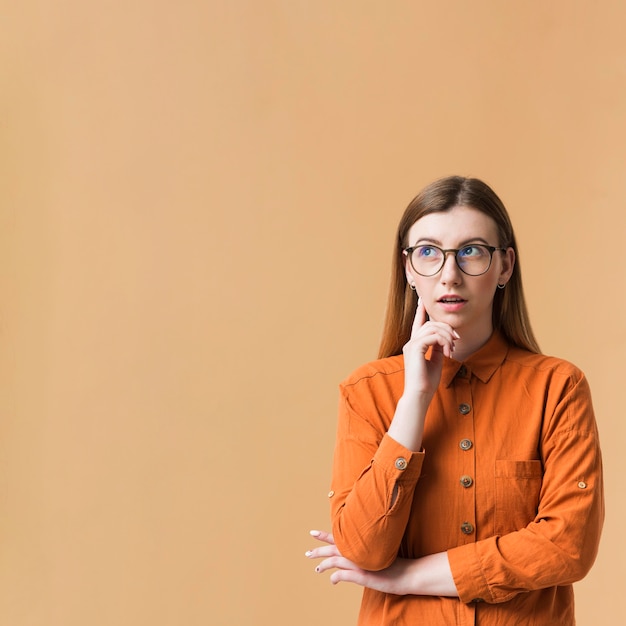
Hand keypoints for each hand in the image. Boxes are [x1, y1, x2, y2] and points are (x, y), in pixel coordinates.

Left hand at [306, 530, 457, 596]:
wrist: (407, 573)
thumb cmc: (394, 562)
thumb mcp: (376, 553)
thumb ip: (363, 551)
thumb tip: (354, 553)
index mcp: (360, 545)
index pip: (338, 537)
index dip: (324, 535)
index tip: (312, 532)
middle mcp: (358, 552)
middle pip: (332, 549)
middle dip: (318, 550)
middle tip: (307, 553)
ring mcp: (359, 563)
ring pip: (334, 561)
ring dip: (324, 565)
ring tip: (317, 569)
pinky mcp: (362, 576)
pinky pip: (342, 575)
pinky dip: (335, 577)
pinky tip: (332, 581)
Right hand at [402, 297, 458, 397]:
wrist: (420, 395)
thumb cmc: (427, 382)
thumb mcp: (436, 361)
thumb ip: (437, 348)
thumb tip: (445, 339)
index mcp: (414, 345)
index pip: (417, 323)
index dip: (420, 311)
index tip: (422, 300)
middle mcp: (411, 343)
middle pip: (430, 324)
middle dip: (446, 328)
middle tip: (457, 339)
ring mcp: (411, 345)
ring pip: (432, 328)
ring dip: (447, 336)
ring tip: (452, 348)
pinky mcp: (415, 349)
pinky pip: (432, 336)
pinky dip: (443, 342)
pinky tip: (447, 352)